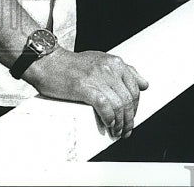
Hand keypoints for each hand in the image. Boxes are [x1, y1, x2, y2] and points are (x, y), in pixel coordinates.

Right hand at [23, 47, 148, 139]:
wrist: (49, 62)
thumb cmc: (74, 65)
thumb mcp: (103, 61)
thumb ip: (125, 71)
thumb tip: (145, 84)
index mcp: (116, 63)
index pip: (134, 88)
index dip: (135, 106)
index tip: (131, 117)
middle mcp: (110, 69)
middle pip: (128, 99)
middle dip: (130, 118)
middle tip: (126, 130)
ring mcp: (98, 78)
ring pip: (118, 104)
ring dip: (120, 123)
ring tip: (117, 132)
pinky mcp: (84, 88)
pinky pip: (104, 105)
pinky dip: (109, 118)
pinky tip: (109, 125)